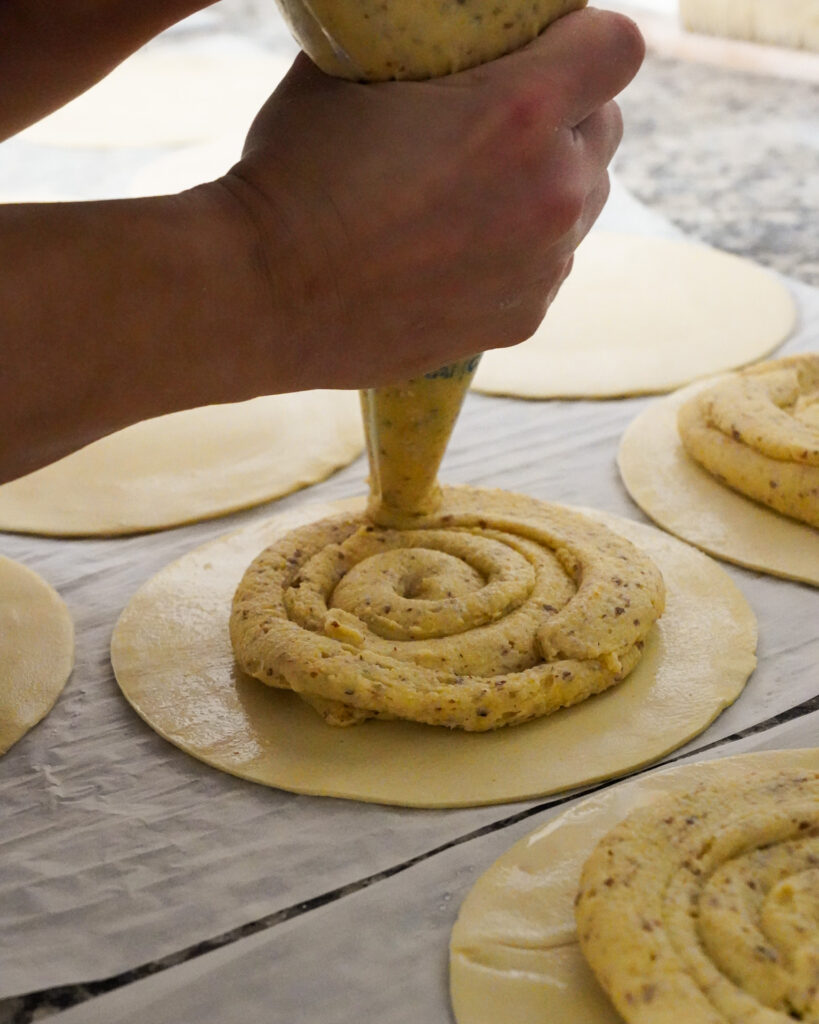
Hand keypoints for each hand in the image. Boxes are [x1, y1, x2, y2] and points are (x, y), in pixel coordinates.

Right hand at [215, 7, 643, 387]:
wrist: (262, 294)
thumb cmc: (293, 172)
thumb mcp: (351, 70)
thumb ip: (419, 41)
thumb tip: (430, 23)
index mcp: (520, 110)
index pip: (620, 47)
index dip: (587, 40)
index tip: (551, 48)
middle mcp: (551, 190)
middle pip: (606, 129)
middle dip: (565, 117)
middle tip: (500, 125)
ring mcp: (541, 265)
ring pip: (583, 203)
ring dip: (547, 187)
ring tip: (475, 194)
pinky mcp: (521, 320)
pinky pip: (551, 266)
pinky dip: (524, 251)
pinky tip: (460, 250)